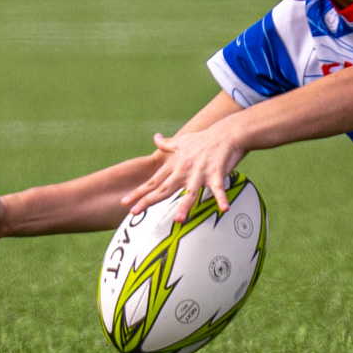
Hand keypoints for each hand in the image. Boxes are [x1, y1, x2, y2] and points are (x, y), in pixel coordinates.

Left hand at [121, 123, 245, 221]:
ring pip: (191, 192)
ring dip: (185, 205)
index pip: (154, 181)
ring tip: (178, 220)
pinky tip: (224, 209)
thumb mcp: (183, 140)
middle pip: (164, 188)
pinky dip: (221, 198)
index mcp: (175, 165)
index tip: (125, 202)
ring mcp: (200, 171)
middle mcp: (185, 169)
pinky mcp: (217, 172)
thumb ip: (167, 143)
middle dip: (148, 200)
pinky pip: (219, 188)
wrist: (227, 132)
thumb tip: (156, 137)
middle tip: (134, 212)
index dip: (139, 192)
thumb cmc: (205, 138)